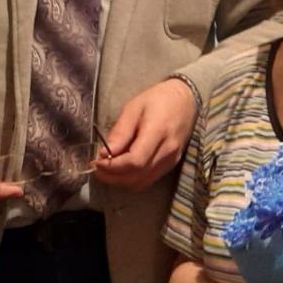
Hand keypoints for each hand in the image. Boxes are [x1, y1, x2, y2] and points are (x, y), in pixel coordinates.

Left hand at [94, 77, 196, 191]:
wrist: (186, 100)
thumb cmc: (158, 99)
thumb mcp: (133, 107)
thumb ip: (120, 132)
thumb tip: (104, 154)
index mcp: (157, 132)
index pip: (134, 162)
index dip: (112, 167)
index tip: (96, 162)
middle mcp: (167, 151)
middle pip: (137, 177)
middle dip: (112, 177)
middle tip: (96, 168)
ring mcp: (171, 160)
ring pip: (142, 183)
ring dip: (121, 181)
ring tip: (107, 169)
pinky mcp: (171, 164)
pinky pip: (148, 180)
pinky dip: (132, 179)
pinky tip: (123, 169)